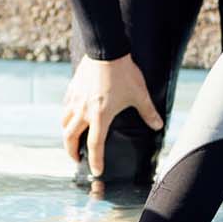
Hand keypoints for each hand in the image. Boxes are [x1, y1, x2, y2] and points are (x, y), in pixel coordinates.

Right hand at [61, 53, 164, 177]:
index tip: (95, 171)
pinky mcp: (72, 88)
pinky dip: (67, 114)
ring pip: (64, 122)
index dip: (95, 161)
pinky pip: (66, 106)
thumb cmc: (123, 73)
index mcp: (100, 116)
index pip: (95, 146)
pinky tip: (71, 113)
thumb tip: (158, 125)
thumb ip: (148, 112)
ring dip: (67, 134)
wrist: (106, 50)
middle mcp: (84, 111)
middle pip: (70, 138)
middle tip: (76, 159)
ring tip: (72, 138)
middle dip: (71, 152)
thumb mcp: (139, 94)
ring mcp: (75, 99)